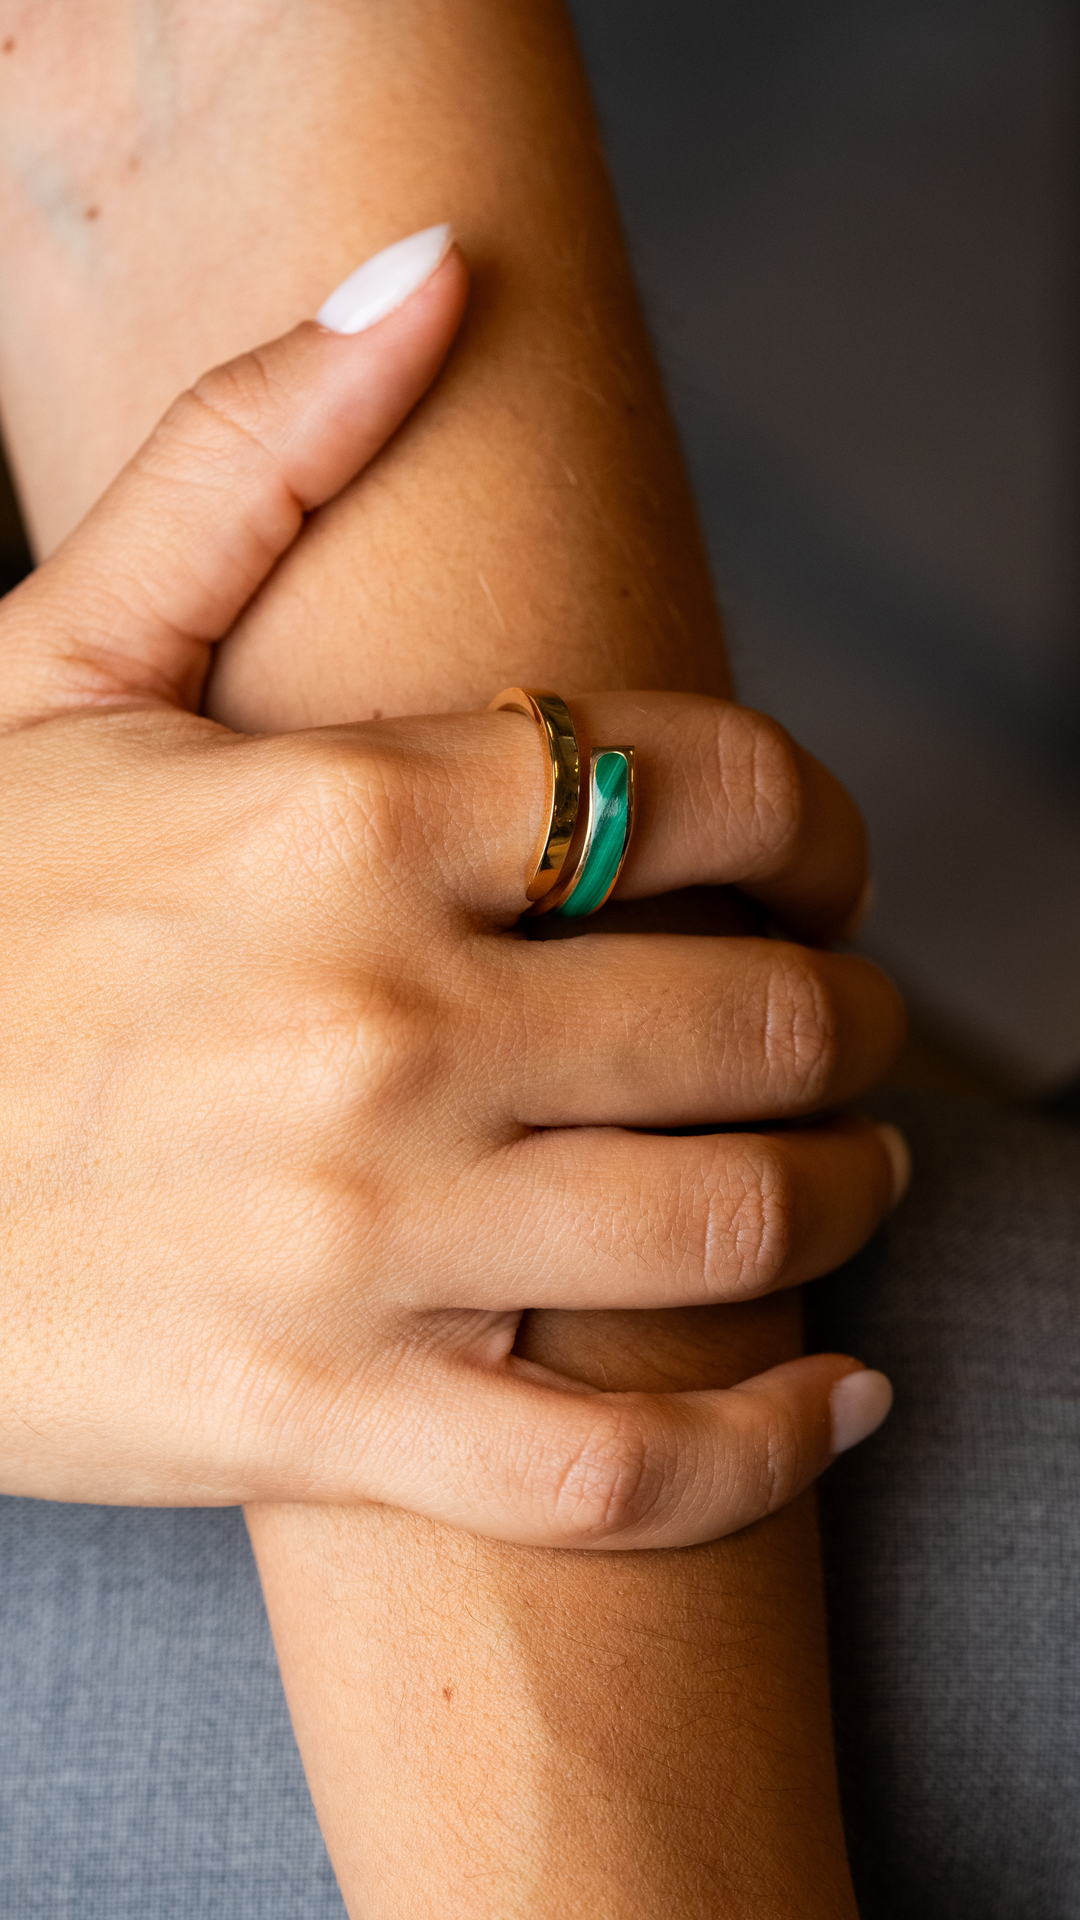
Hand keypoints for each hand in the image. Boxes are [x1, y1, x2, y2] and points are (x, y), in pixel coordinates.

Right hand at [0, 275, 903, 1547]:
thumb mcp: (51, 661)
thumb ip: (246, 455)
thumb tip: (428, 278)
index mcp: (330, 817)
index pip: (701, 783)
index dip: (817, 821)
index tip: (820, 862)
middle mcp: (374, 1019)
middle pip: (753, 1010)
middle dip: (849, 1014)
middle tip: (846, 1023)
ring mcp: (356, 1237)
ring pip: (728, 1226)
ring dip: (845, 1191)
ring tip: (852, 1169)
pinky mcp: (318, 1418)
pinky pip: (618, 1473)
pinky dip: (765, 1445)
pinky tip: (832, 1391)